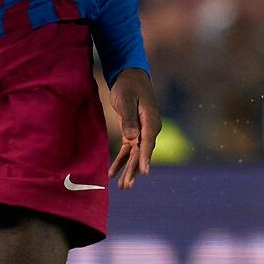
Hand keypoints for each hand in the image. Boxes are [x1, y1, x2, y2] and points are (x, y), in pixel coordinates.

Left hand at [107, 67, 160, 188]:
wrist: (130, 77)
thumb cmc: (128, 86)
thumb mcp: (126, 99)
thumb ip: (128, 119)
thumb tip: (132, 138)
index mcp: (150, 120)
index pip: (148, 142)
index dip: (145, 158)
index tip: (144, 172)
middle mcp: (149, 129)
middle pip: (142, 153)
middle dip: (134, 170)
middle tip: (126, 186)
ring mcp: (142, 132)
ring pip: (136, 155)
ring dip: (128, 170)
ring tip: (123, 186)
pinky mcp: (134, 132)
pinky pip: (129, 150)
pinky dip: (121, 161)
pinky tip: (113, 173)